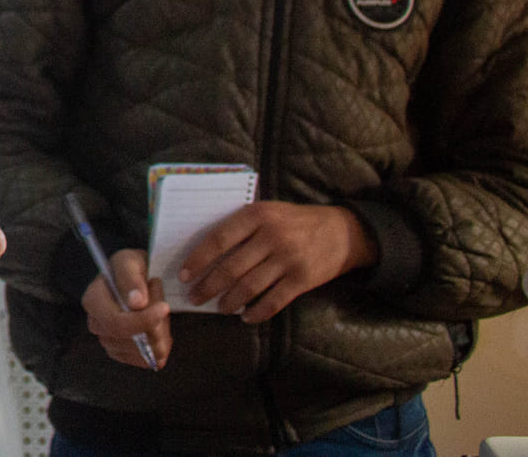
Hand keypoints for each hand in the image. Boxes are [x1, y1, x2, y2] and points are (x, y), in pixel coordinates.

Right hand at [81, 248, 171, 368]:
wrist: (136, 279)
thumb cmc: (131, 268)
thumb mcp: (130, 261)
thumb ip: (131, 278)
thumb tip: (136, 303)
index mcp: (93, 300)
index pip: (116, 322)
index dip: (143, 320)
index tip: (165, 307)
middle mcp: (96, 324)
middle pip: (129, 340)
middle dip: (155, 329)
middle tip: (166, 308)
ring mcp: (108, 340)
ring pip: (140, 352)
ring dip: (160, 336)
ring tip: (162, 315)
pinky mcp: (121, 352)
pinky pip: (144, 360)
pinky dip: (158, 348)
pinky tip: (160, 331)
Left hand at [179, 201, 375, 322]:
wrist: (344, 231)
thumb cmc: (295, 220)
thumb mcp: (267, 211)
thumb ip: (240, 226)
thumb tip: (204, 250)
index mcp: (256, 215)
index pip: (218, 239)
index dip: (198, 260)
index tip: (183, 275)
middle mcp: (271, 237)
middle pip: (231, 267)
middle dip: (208, 286)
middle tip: (194, 298)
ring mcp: (288, 259)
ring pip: (249, 287)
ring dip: (229, 301)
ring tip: (218, 307)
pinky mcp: (302, 279)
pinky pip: (273, 301)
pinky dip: (257, 312)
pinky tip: (245, 317)